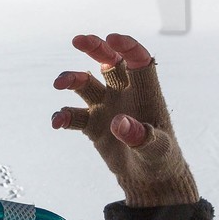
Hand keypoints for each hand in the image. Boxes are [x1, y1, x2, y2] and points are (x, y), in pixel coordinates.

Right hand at [51, 33, 198, 206]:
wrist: (150, 180)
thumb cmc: (161, 159)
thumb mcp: (157, 149)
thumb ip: (140, 136)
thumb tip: (119, 122)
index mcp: (146, 92)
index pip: (138, 61)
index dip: (127, 46)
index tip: (112, 39)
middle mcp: (125, 94)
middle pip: (109, 62)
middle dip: (94, 48)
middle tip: (77, 40)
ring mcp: (107, 108)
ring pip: (86, 83)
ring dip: (72, 79)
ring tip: (59, 84)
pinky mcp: (94, 125)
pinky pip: (74, 115)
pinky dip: (63, 116)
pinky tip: (57, 123)